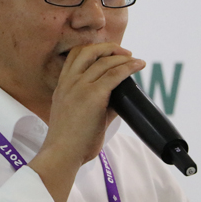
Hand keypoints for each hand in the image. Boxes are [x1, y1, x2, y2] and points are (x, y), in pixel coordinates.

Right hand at [29, 43, 143, 201]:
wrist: (62, 154)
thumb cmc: (70, 143)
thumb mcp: (78, 117)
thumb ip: (98, 105)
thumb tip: (119, 101)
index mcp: (62, 87)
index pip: (74, 57)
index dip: (92, 50)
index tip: (107, 54)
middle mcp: (68, 82)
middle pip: (87, 51)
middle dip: (107, 48)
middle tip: (124, 52)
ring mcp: (79, 87)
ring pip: (103, 61)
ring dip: (121, 57)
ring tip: (134, 60)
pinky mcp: (92, 95)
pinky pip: (114, 74)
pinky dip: (128, 67)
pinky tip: (138, 65)